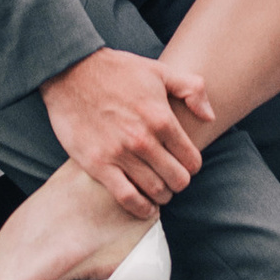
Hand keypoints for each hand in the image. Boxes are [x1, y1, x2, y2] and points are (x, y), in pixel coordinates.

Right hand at [40, 45, 216, 219]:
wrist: (71, 72)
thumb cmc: (117, 71)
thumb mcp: (160, 71)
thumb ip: (192, 90)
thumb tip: (209, 116)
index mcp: (162, 118)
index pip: (192, 159)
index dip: (192, 165)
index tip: (185, 164)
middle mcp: (144, 140)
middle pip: (177, 179)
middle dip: (179, 182)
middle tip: (172, 178)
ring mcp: (120, 154)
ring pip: (155, 191)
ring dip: (162, 195)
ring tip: (159, 190)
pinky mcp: (98, 165)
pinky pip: (127, 198)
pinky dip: (141, 209)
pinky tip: (145, 207)